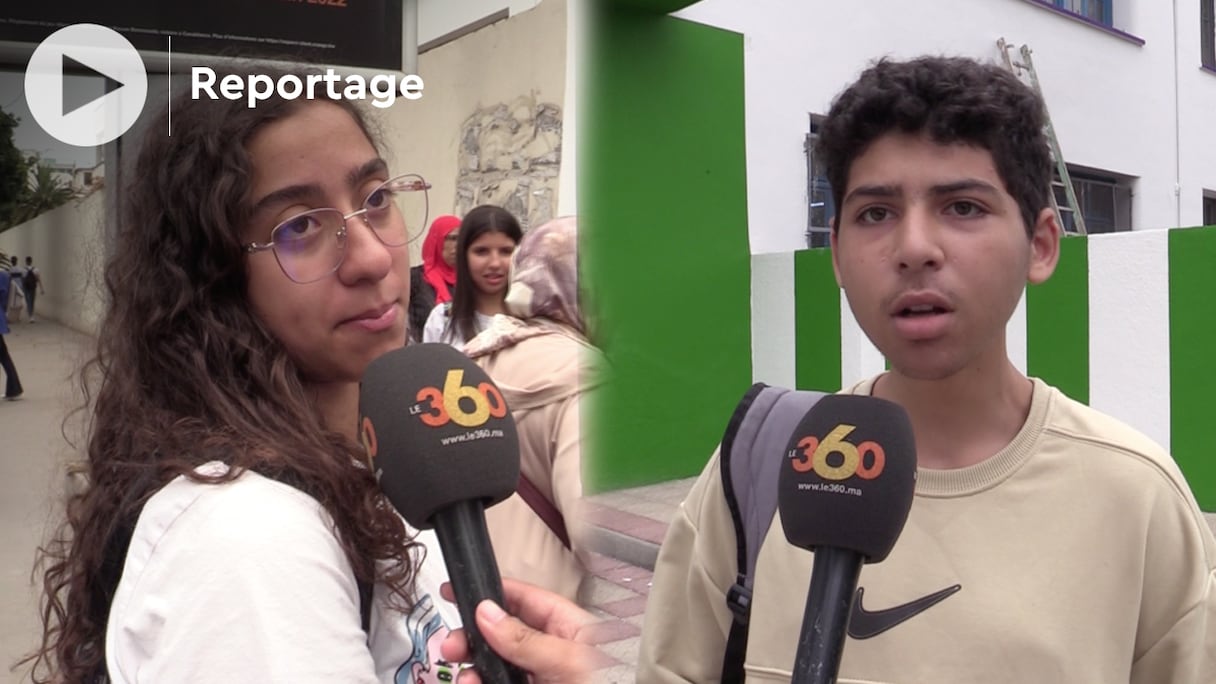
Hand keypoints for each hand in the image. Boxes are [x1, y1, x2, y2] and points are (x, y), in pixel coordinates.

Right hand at [440, 578, 602, 683]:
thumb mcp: (572, 662)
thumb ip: (528, 640)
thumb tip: (489, 613)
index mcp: (572, 630)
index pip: (526, 600)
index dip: (492, 592)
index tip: (457, 591)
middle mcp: (554, 652)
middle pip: (503, 635)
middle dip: (474, 637)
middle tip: (452, 646)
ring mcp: (544, 678)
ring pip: (497, 666)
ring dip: (475, 669)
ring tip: (467, 678)